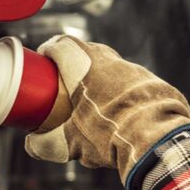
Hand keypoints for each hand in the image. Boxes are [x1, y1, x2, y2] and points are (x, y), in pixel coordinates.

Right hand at [24, 36, 189, 182]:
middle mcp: (111, 62)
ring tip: (95, 99)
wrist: (156, 139)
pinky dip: (124, 92)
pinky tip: (122, 110)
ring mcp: (136, 71)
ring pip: (113, 67)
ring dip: (102, 78)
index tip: (45, 59)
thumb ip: (47, 144)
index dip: (51, 49)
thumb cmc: (109, 134)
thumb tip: (33, 145)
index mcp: (84, 66)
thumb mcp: (71, 143)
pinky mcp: (155, 84)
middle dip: (76, 61)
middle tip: (67, 80)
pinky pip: (134, 83)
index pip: (62, 44)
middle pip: (88, 51)